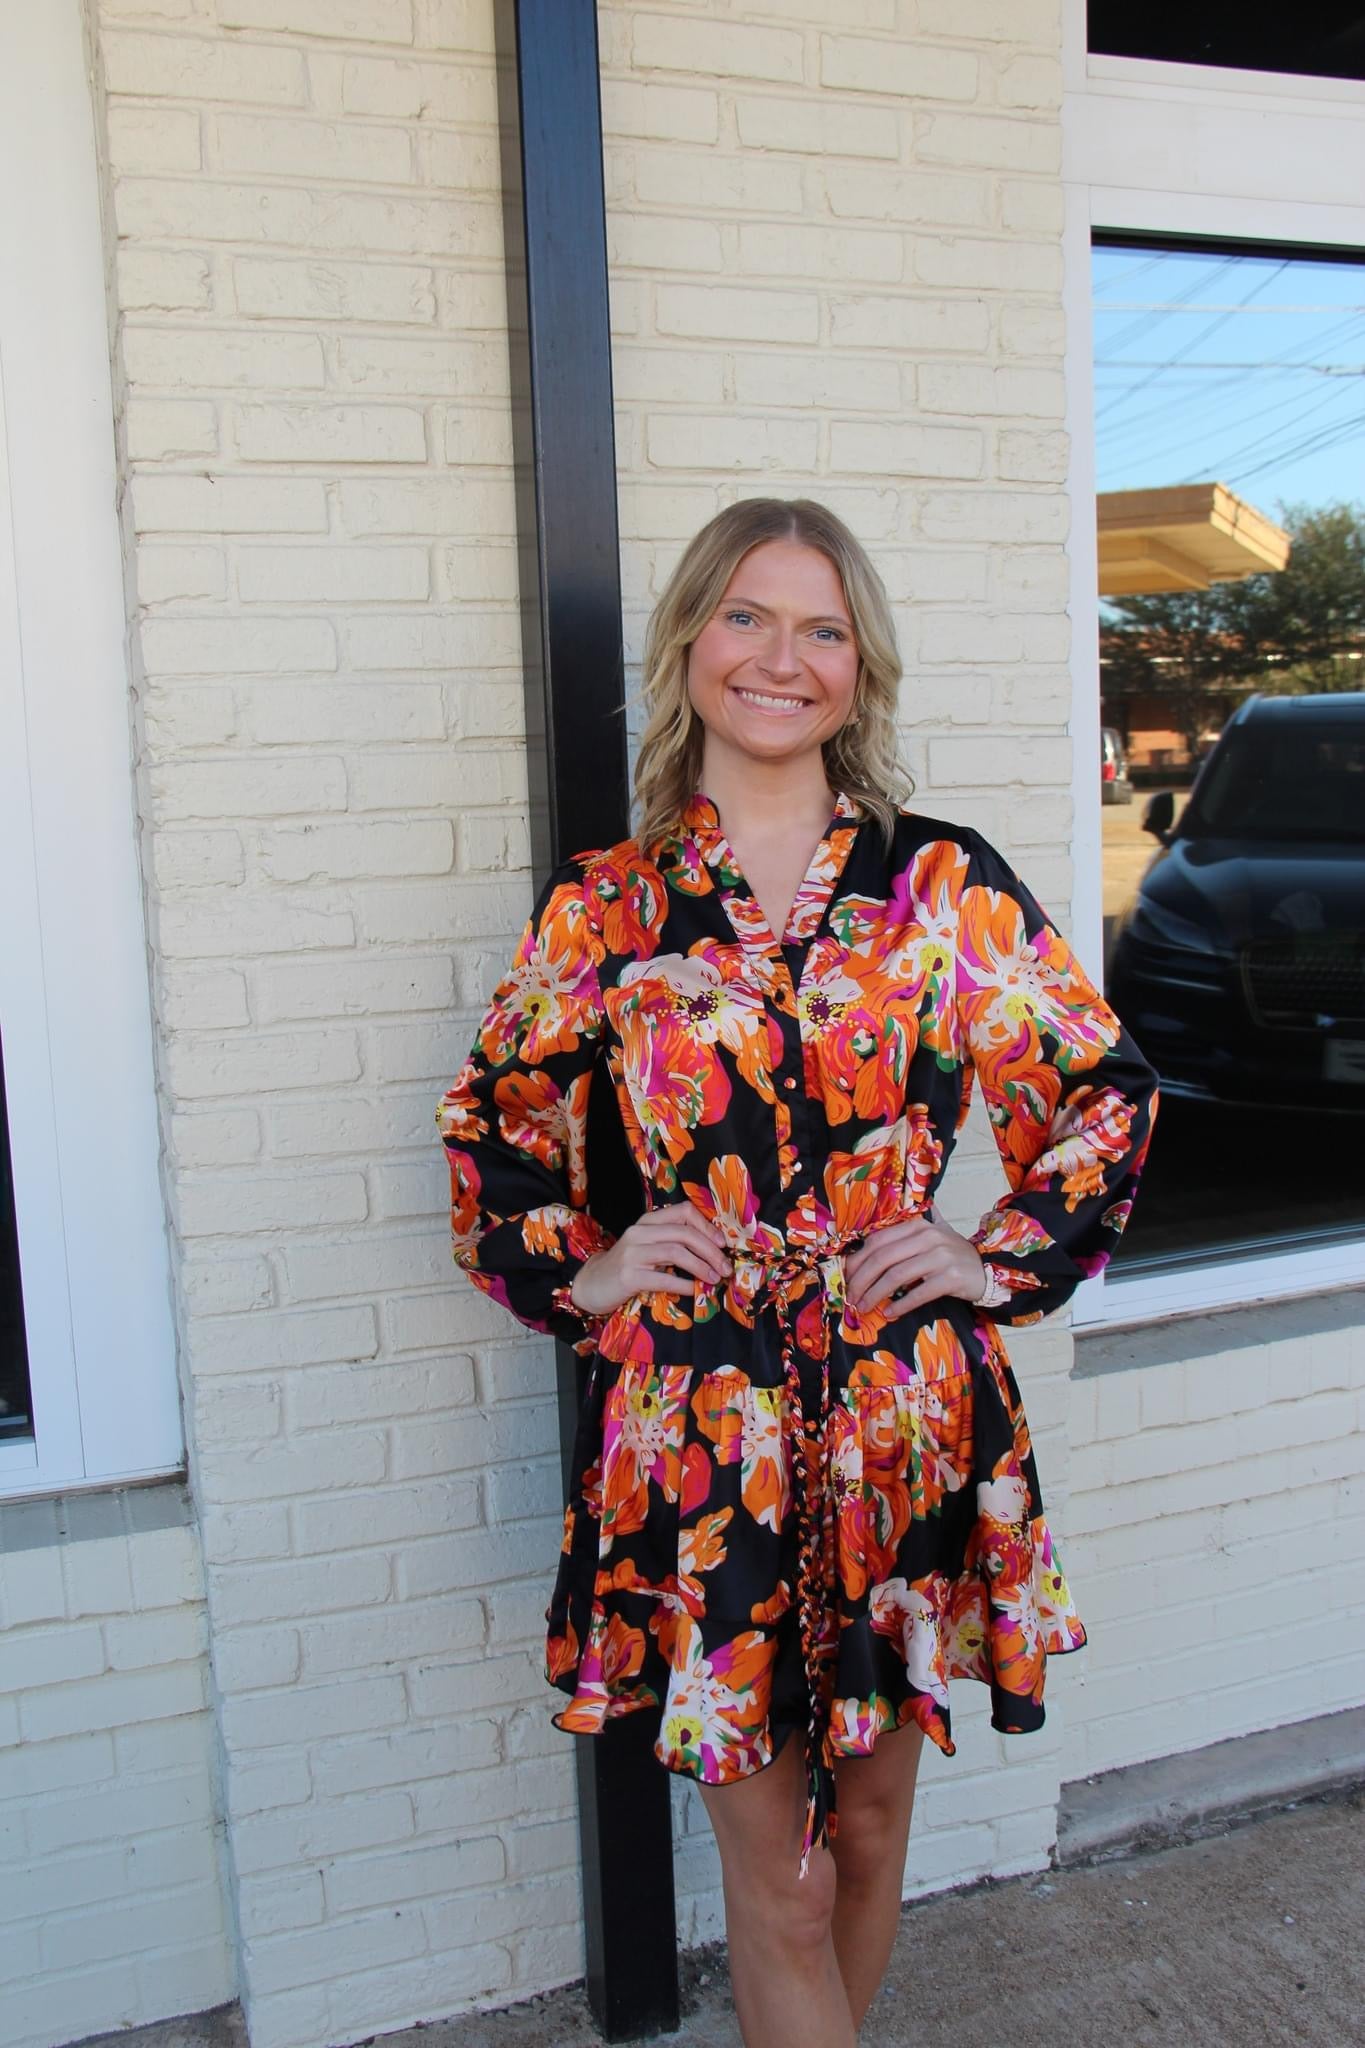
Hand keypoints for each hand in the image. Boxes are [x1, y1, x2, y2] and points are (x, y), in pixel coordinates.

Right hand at [569, 1205, 731, 1316]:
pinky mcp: (629, 1276)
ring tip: (715, 1279)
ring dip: (701, 1266)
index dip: (707, 1226)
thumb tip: (714, 1249)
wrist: (592, 1284)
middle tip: (725, 1267)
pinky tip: (694, 1290)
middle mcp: (639, 1232)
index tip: (722, 1244)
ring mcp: (632, 1253)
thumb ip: (673, 1242)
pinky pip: (663, 1278)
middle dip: (711, 1251)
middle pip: (684, 1233)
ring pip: (676, 1252)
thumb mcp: (649, 1246)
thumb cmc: (627, 1266)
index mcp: (648, 1221)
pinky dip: (684, 1284)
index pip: (684, 1211)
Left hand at [844, 1210, 985, 1321]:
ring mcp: (941, 1257)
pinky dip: (900, 1305)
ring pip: (896, 1276)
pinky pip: (918, 1293)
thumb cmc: (951, 1256)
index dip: (858, 1260)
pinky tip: (889, 1314)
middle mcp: (928, 1237)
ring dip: (875, 1295)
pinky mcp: (951, 1278)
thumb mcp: (929, 1239)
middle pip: (883, 1258)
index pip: (878, 1240)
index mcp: (918, 1225)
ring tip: (863, 1308)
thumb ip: (902, 1239)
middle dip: (861, 1280)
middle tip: (850, 1297)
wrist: (987, 1270)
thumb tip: (863, 1250)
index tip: (846, 1277)